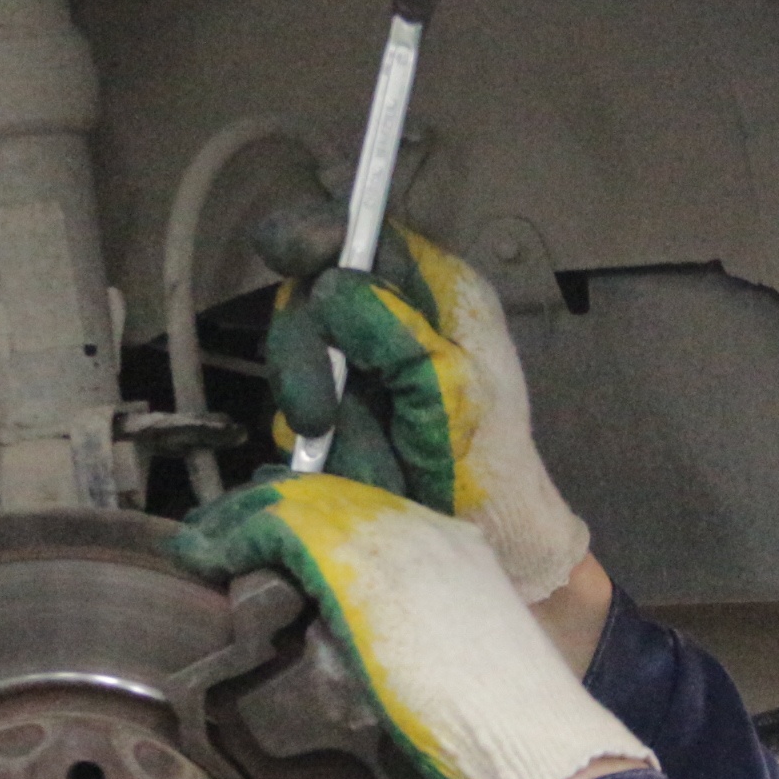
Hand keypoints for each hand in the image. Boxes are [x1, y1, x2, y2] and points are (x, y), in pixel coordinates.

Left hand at [165, 473, 647, 778]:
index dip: (315, 522)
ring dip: (245, 520)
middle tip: (225, 532)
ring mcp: (392, 541)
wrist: (533, 740)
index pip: (370, 517)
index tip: (275, 542)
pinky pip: (280, 528)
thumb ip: (410, 643)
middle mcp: (427, 532)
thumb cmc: (501, 730)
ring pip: (300, 505)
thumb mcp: (451, 668)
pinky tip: (207, 551)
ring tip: (207, 540)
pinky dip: (234, 534)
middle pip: (332, 499)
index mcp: (458, 553)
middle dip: (273, 511)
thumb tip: (356, 651)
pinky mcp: (354, 562)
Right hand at [206, 227, 591, 603]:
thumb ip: (394, 331)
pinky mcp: (337, 415)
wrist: (486, 542)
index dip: (319, 236)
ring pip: (297, 361)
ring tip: (367, 462)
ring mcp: (360, 369)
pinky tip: (354, 473)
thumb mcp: (452, 385)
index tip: (291, 255)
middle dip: (305, 357)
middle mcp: (393, 321)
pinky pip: (297, 415)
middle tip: (316, 413)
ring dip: (320, 417)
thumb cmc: (487, 460)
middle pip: (311, 300)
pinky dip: (322, 449)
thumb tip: (333, 287)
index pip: (366, 236)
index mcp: (434, 294)